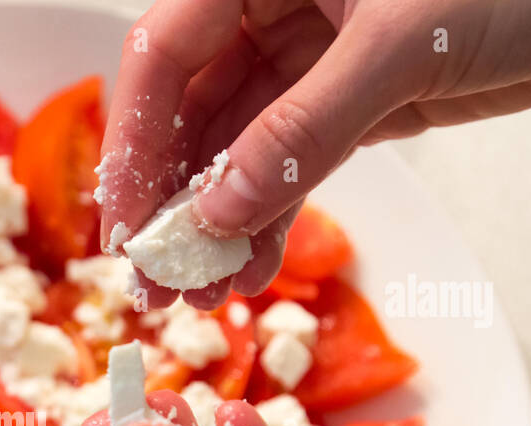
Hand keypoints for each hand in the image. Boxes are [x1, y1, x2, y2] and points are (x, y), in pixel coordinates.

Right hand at [99, 0, 530, 308]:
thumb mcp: (402, 44)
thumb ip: (302, 130)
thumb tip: (220, 211)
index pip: (165, 52)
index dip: (137, 142)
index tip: (128, 223)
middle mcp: (277, 4)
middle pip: (193, 108)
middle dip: (171, 198)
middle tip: (153, 277)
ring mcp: (316, 55)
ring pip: (239, 147)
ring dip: (218, 222)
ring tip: (200, 291)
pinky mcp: (357, 98)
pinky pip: (293, 164)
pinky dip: (273, 217)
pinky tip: (252, 266)